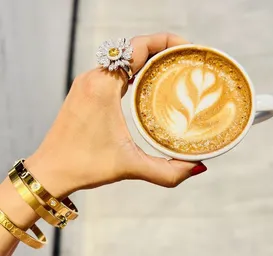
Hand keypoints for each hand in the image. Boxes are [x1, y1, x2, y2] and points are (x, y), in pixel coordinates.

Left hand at [26, 33, 206, 197]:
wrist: (50, 171)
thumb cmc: (83, 166)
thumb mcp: (130, 166)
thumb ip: (167, 172)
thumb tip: (197, 167)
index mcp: (103, 86)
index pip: (138, 46)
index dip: (166, 41)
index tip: (187, 49)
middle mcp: (93, 78)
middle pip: (132, 48)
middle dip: (161, 49)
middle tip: (185, 61)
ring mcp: (86, 83)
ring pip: (121, 58)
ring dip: (146, 59)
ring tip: (171, 70)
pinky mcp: (84, 92)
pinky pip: (111, 70)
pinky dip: (132, 70)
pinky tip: (146, 85)